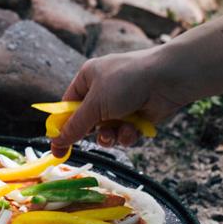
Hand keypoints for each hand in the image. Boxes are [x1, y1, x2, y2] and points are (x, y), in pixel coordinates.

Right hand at [50, 48, 185, 156]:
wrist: (167, 79)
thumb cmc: (126, 82)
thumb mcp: (95, 104)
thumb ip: (75, 125)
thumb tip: (55, 142)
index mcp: (88, 78)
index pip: (68, 105)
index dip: (63, 125)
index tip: (56, 145)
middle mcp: (103, 90)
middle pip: (87, 121)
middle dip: (91, 132)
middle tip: (91, 141)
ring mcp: (121, 103)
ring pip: (106, 130)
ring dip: (110, 136)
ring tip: (115, 134)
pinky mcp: (136, 116)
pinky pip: (124, 132)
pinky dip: (127, 134)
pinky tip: (133, 129)